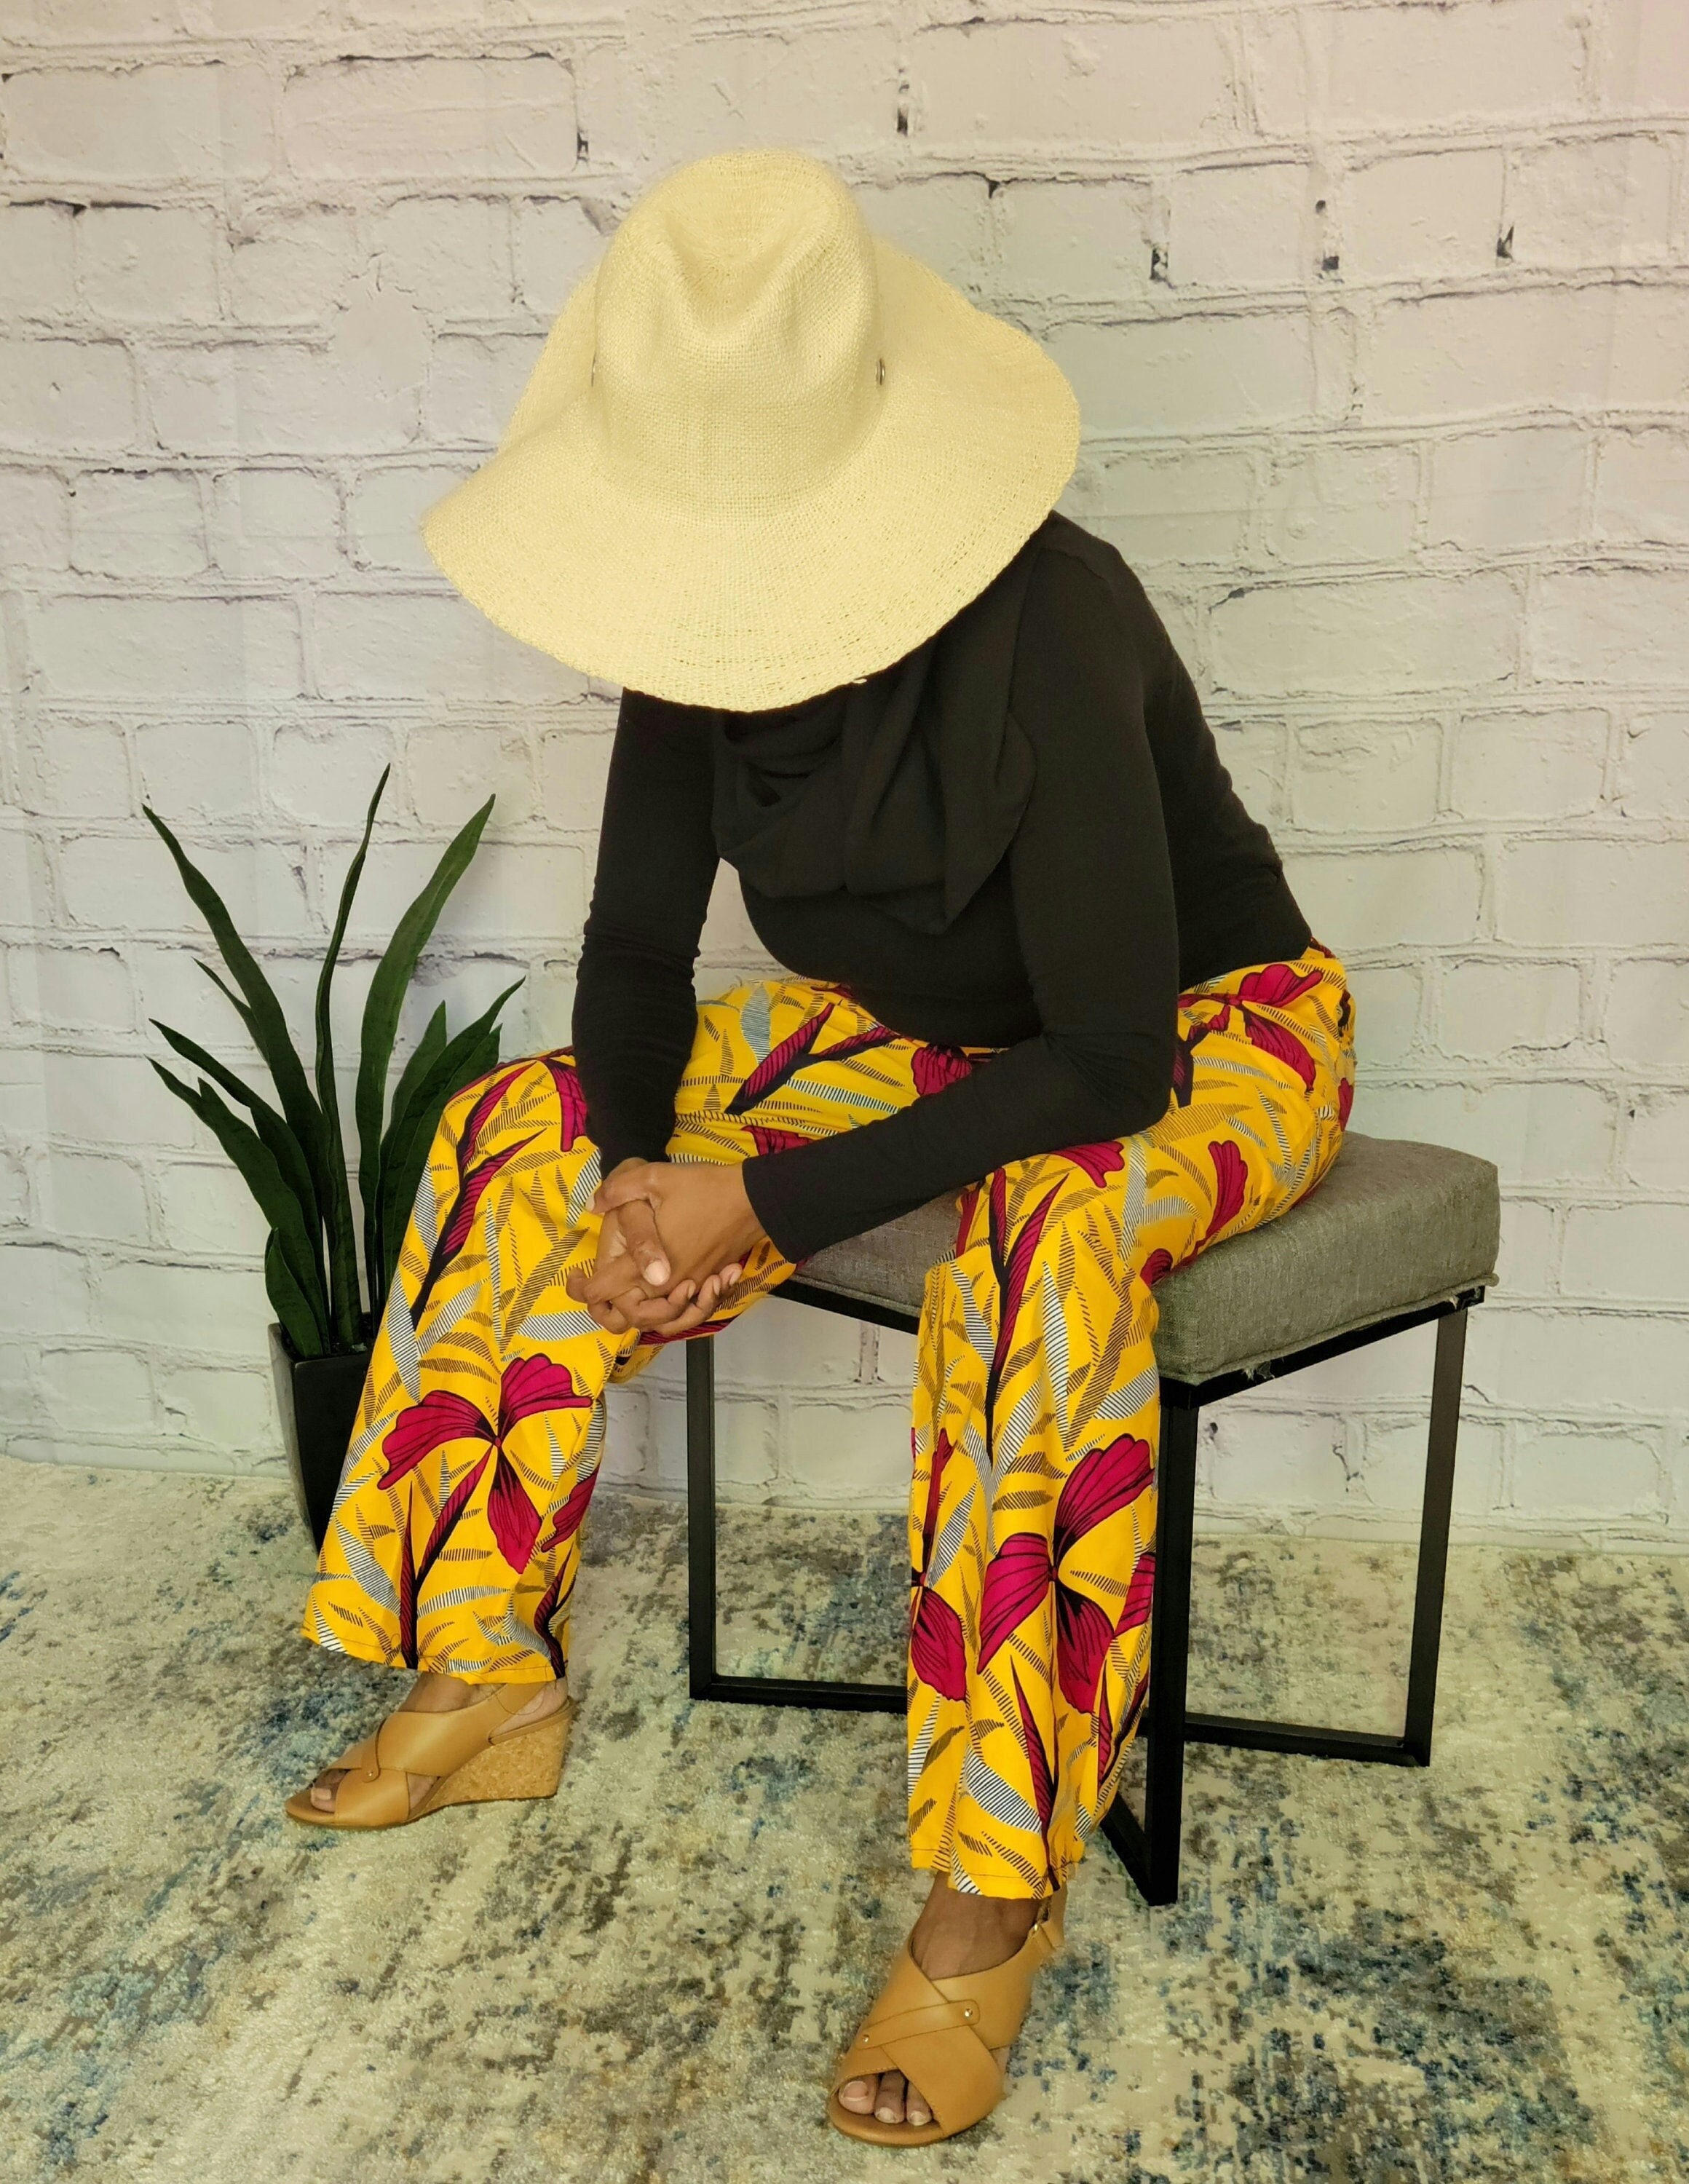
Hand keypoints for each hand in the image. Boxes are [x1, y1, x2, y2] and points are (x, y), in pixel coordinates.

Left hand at [569, 1165, 711, 1336]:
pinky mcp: (707, 1284)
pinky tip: (661, 1297)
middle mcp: (667, 1285)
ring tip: (622, 1293)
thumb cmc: (703, 1188)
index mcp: (646, 1264)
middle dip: (606, 1307)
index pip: (602, 1292)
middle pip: (627, 1315)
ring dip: (637, 1312)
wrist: (754, 1199)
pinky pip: (683, 1313)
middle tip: (594, 1287)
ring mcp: (690, 1288)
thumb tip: (593, 1205)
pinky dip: (669, 1313)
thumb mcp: (654, 1177)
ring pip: (656, 1319)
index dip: (581, 1289)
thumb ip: (617, 1190)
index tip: (574, 1277)